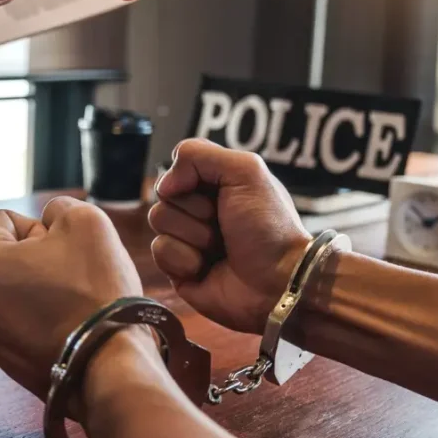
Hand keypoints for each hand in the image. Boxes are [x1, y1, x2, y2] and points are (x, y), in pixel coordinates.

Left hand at [0, 197, 144, 399]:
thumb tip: (49, 219)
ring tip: (66, 303)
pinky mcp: (2, 361)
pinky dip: (37, 319)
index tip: (64, 254)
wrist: (109, 363)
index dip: (43, 230)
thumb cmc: (95, 289)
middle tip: (68, 278)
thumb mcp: (85, 221)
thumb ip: (58, 208)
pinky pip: (18, 322)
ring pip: (11, 290)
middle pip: (4, 257)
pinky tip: (65, 326)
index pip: (7, 221)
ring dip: (34, 289)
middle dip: (34, 260)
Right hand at [148, 140, 311, 334]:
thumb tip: (164, 184)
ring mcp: (187, 238)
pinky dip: (185, 259)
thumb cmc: (269, 227)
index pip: (179, 166)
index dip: (191, 178)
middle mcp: (199, 209)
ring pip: (159, 220)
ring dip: (194, 235)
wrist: (278, 282)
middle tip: (224, 224)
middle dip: (196, 210)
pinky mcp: (178, 268)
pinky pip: (159, 251)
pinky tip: (206, 268)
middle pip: (165, 194)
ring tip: (220, 248)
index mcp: (216, 184)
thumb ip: (199, 155)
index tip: (219, 192)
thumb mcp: (246, 171)